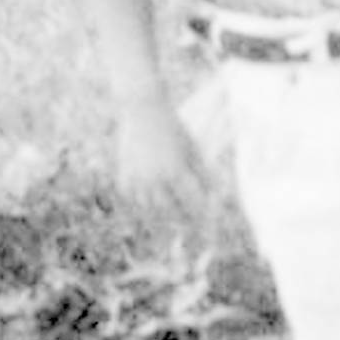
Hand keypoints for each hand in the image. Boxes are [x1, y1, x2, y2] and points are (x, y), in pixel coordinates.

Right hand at [115, 96, 213, 258]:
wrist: (143, 108)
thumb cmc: (173, 126)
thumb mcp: (192, 146)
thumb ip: (202, 171)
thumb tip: (215, 191)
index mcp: (176, 169)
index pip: (193, 201)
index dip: (202, 214)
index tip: (209, 224)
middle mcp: (156, 177)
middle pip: (171, 211)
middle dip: (181, 222)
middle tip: (188, 231)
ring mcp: (138, 177)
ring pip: (150, 209)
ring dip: (160, 219)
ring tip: (168, 226)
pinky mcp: (124, 174)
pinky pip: (133, 200)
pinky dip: (140, 207)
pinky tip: (147, 211)